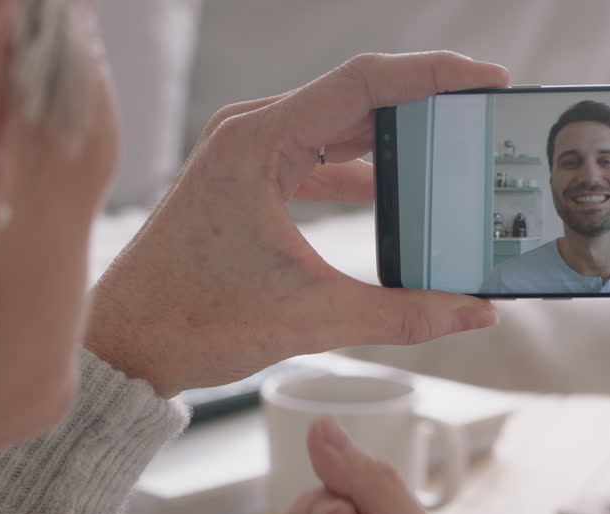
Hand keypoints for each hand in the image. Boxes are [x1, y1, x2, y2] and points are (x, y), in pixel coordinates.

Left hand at [85, 52, 509, 396]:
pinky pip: (318, 158)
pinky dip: (363, 172)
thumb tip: (477, 314)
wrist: (121, 343)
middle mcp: (251, 132)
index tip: (488, 80)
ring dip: (395, 140)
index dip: (433, 75)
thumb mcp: (310, 319)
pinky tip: (402, 197)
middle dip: (425, 105)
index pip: (363, 83)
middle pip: (356, 97)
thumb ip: (402, 315)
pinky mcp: (247, 179)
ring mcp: (246, 153)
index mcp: (258, 143)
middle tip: (485, 117)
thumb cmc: (191, 321)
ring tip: (455, 152)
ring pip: (339, 127)